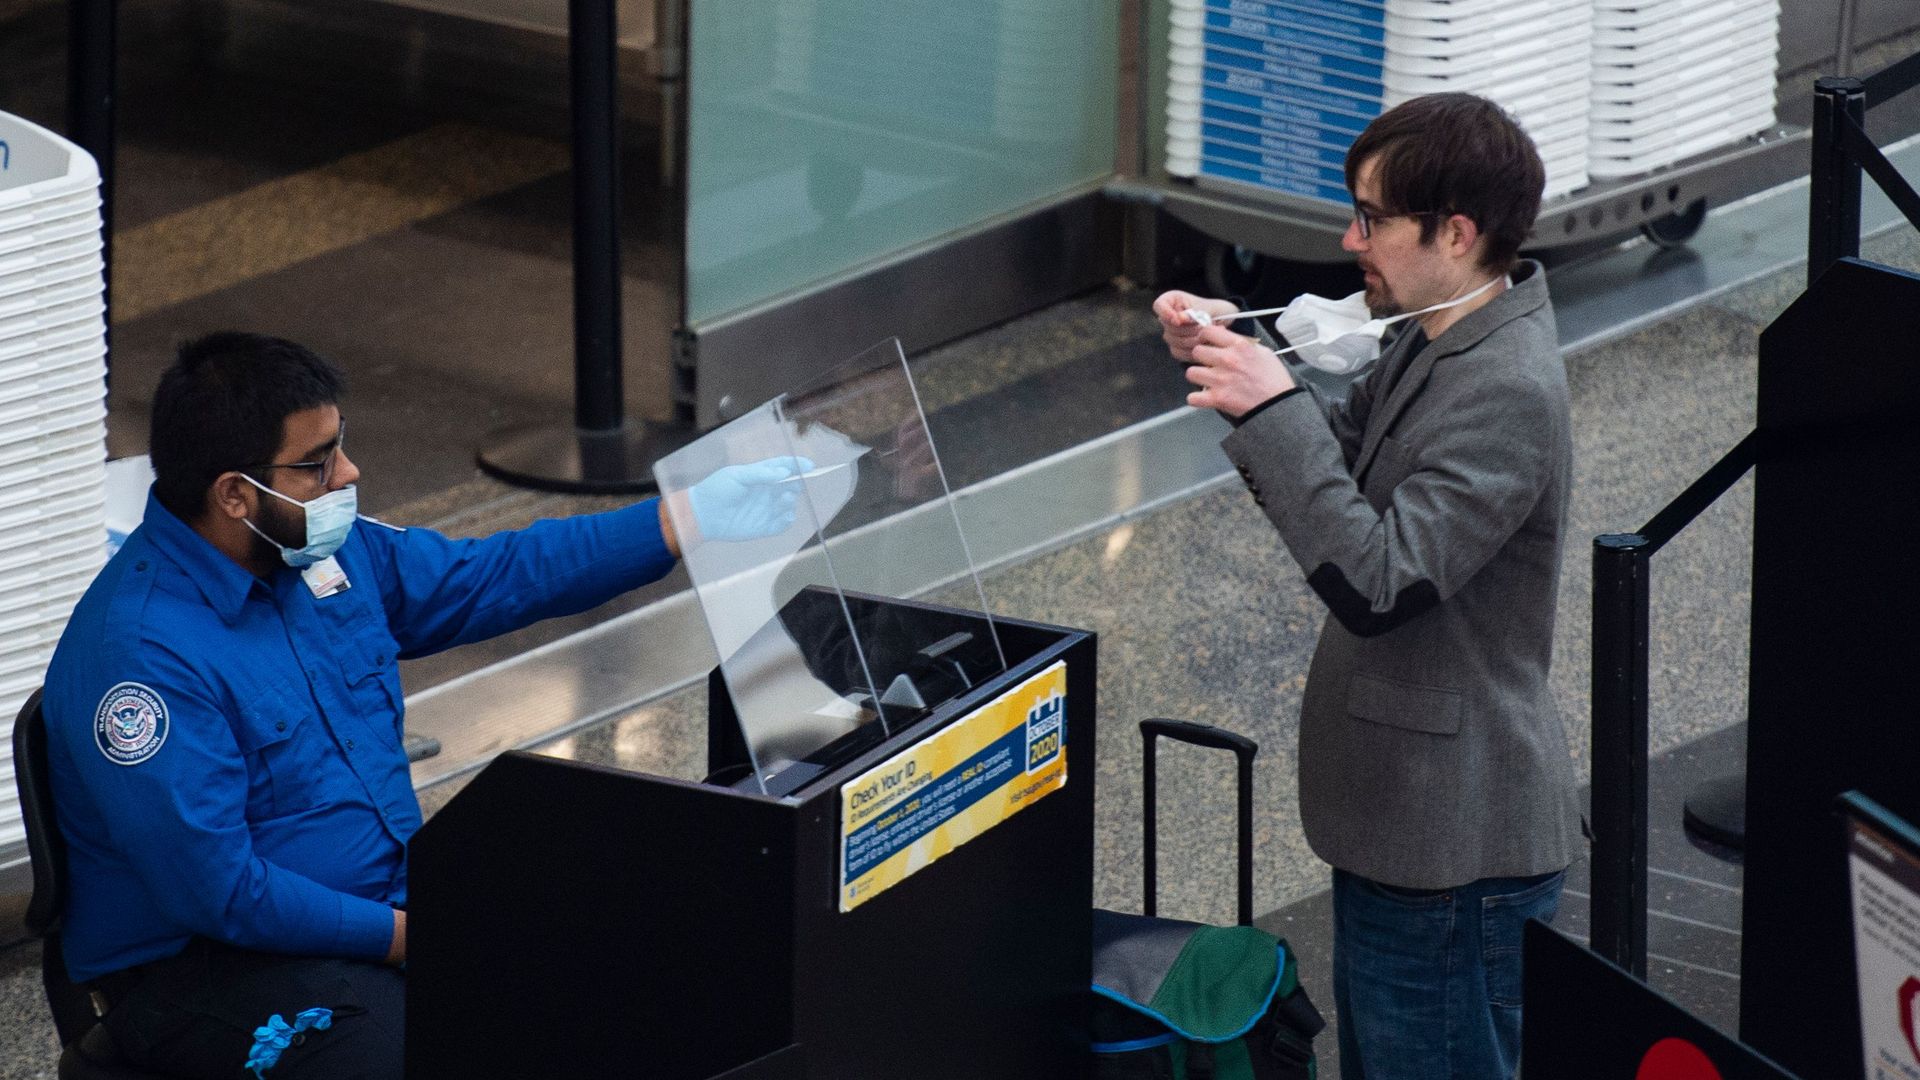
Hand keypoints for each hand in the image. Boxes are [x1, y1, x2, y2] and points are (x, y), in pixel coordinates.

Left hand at [688, 456, 814, 541]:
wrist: (702, 514)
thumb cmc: (716, 489)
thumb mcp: (736, 475)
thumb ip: (760, 473)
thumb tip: (783, 472)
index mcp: (760, 475)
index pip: (783, 467)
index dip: (797, 465)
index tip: (809, 465)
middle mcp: (766, 492)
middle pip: (790, 486)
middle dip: (796, 484)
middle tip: (795, 485)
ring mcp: (766, 509)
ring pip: (788, 505)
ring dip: (790, 501)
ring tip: (784, 499)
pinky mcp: (764, 526)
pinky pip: (782, 524)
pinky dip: (787, 520)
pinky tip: (785, 516)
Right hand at [1153, 290, 1240, 363]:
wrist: (1225, 321)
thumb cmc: (1215, 309)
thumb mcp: (1206, 307)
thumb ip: (1192, 313)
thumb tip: (1178, 319)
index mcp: (1172, 301)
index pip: (1159, 306)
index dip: (1165, 313)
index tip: (1178, 320)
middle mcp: (1168, 317)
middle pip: (1168, 327)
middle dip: (1189, 329)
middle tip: (1206, 325)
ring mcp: (1171, 334)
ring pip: (1175, 341)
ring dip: (1194, 339)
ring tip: (1209, 334)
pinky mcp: (1176, 348)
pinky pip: (1179, 353)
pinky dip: (1193, 350)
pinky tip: (1206, 344)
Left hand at [1184, 324, 1296, 418]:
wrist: (1278, 404)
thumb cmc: (1274, 379)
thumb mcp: (1263, 352)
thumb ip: (1241, 342)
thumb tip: (1223, 335)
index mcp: (1240, 345)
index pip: (1208, 331)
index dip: (1204, 337)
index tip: (1206, 343)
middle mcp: (1227, 359)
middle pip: (1196, 352)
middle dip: (1201, 358)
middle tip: (1208, 364)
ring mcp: (1221, 379)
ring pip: (1191, 373)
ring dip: (1198, 377)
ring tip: (1206, 381)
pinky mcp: (1217, 398)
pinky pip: (1192, 397)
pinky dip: (1196, 399)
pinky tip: (1203, 398)